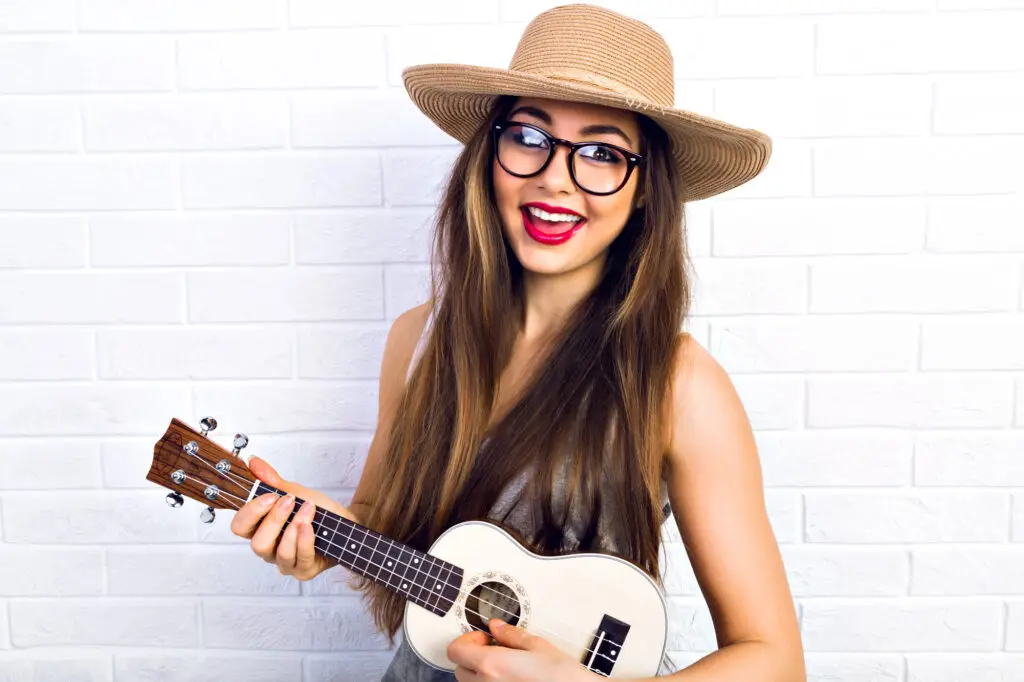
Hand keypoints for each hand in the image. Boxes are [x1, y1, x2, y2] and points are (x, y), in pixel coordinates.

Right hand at [229, 456, 349, 580]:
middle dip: (275, 519)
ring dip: (294, 527)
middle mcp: (269, 549)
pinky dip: (306, 540)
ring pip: (280, 553)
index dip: (251, 512)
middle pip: (257, 544)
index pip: (240, 527)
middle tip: (290, 500)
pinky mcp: (304, 571)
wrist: (344, 521)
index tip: (270, 495)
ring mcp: (286, 563)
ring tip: (308, 509)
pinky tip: (310, 525)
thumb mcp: (294, 491)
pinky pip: (301, 559)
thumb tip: (254, 462)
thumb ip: (272, 480)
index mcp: (260, 530)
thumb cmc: (317, 509)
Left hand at [447, 618, 598, 681]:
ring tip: (506, 667)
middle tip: (495, 651)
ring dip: (480, 674)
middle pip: (460, 669)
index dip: (466, 640)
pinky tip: (512, 679)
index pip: (455, 651)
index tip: (484, 638)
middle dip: (473, 657)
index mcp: (492, 665)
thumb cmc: (562, 677)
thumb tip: (495, 627)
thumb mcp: (538, 646)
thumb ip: (511, 635)